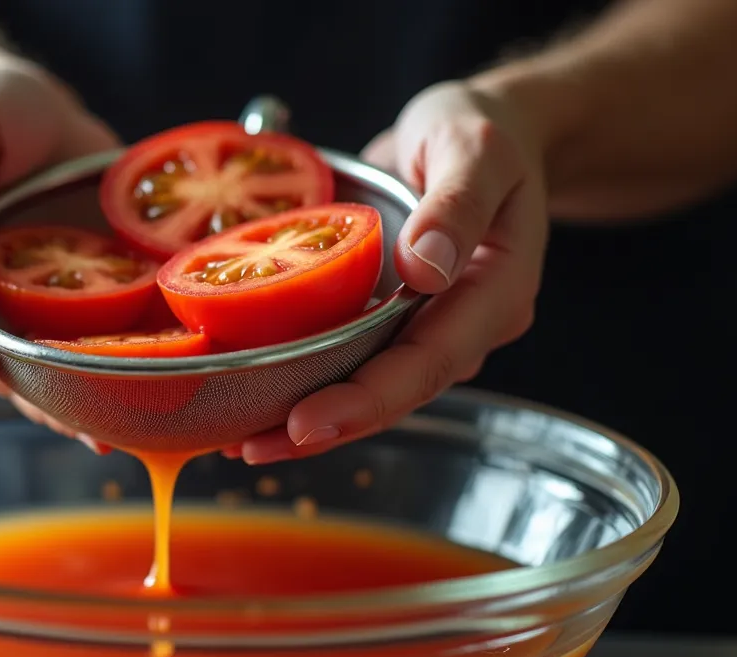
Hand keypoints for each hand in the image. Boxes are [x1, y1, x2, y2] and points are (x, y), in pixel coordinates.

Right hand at [0, 65, 118, 442]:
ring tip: (108, 433)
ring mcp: (13, 308)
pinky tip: (139, 406)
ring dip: (67, 404)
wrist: (37, 112)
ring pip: (30, 370)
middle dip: (18, 392)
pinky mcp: (65, 309)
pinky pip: (78, 351)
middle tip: (64, 419)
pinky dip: (106, 379)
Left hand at [236, 80, 549, 464]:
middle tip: (253, 447)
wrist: (479, 130)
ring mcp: (427, 327)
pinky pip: (351, 358)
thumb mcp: (475, 146)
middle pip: (396, 391)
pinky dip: (306, 380)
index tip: (308, 422)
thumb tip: (426, 268)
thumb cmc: (478, 130)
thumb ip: (455, 203)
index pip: (431, 360)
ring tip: (240, 441)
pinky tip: (251, 399)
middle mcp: (464, 325)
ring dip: (309, 416)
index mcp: (496, 292)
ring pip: (370, 385)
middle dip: (327, 425)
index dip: (369, 399)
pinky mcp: (392, 318)